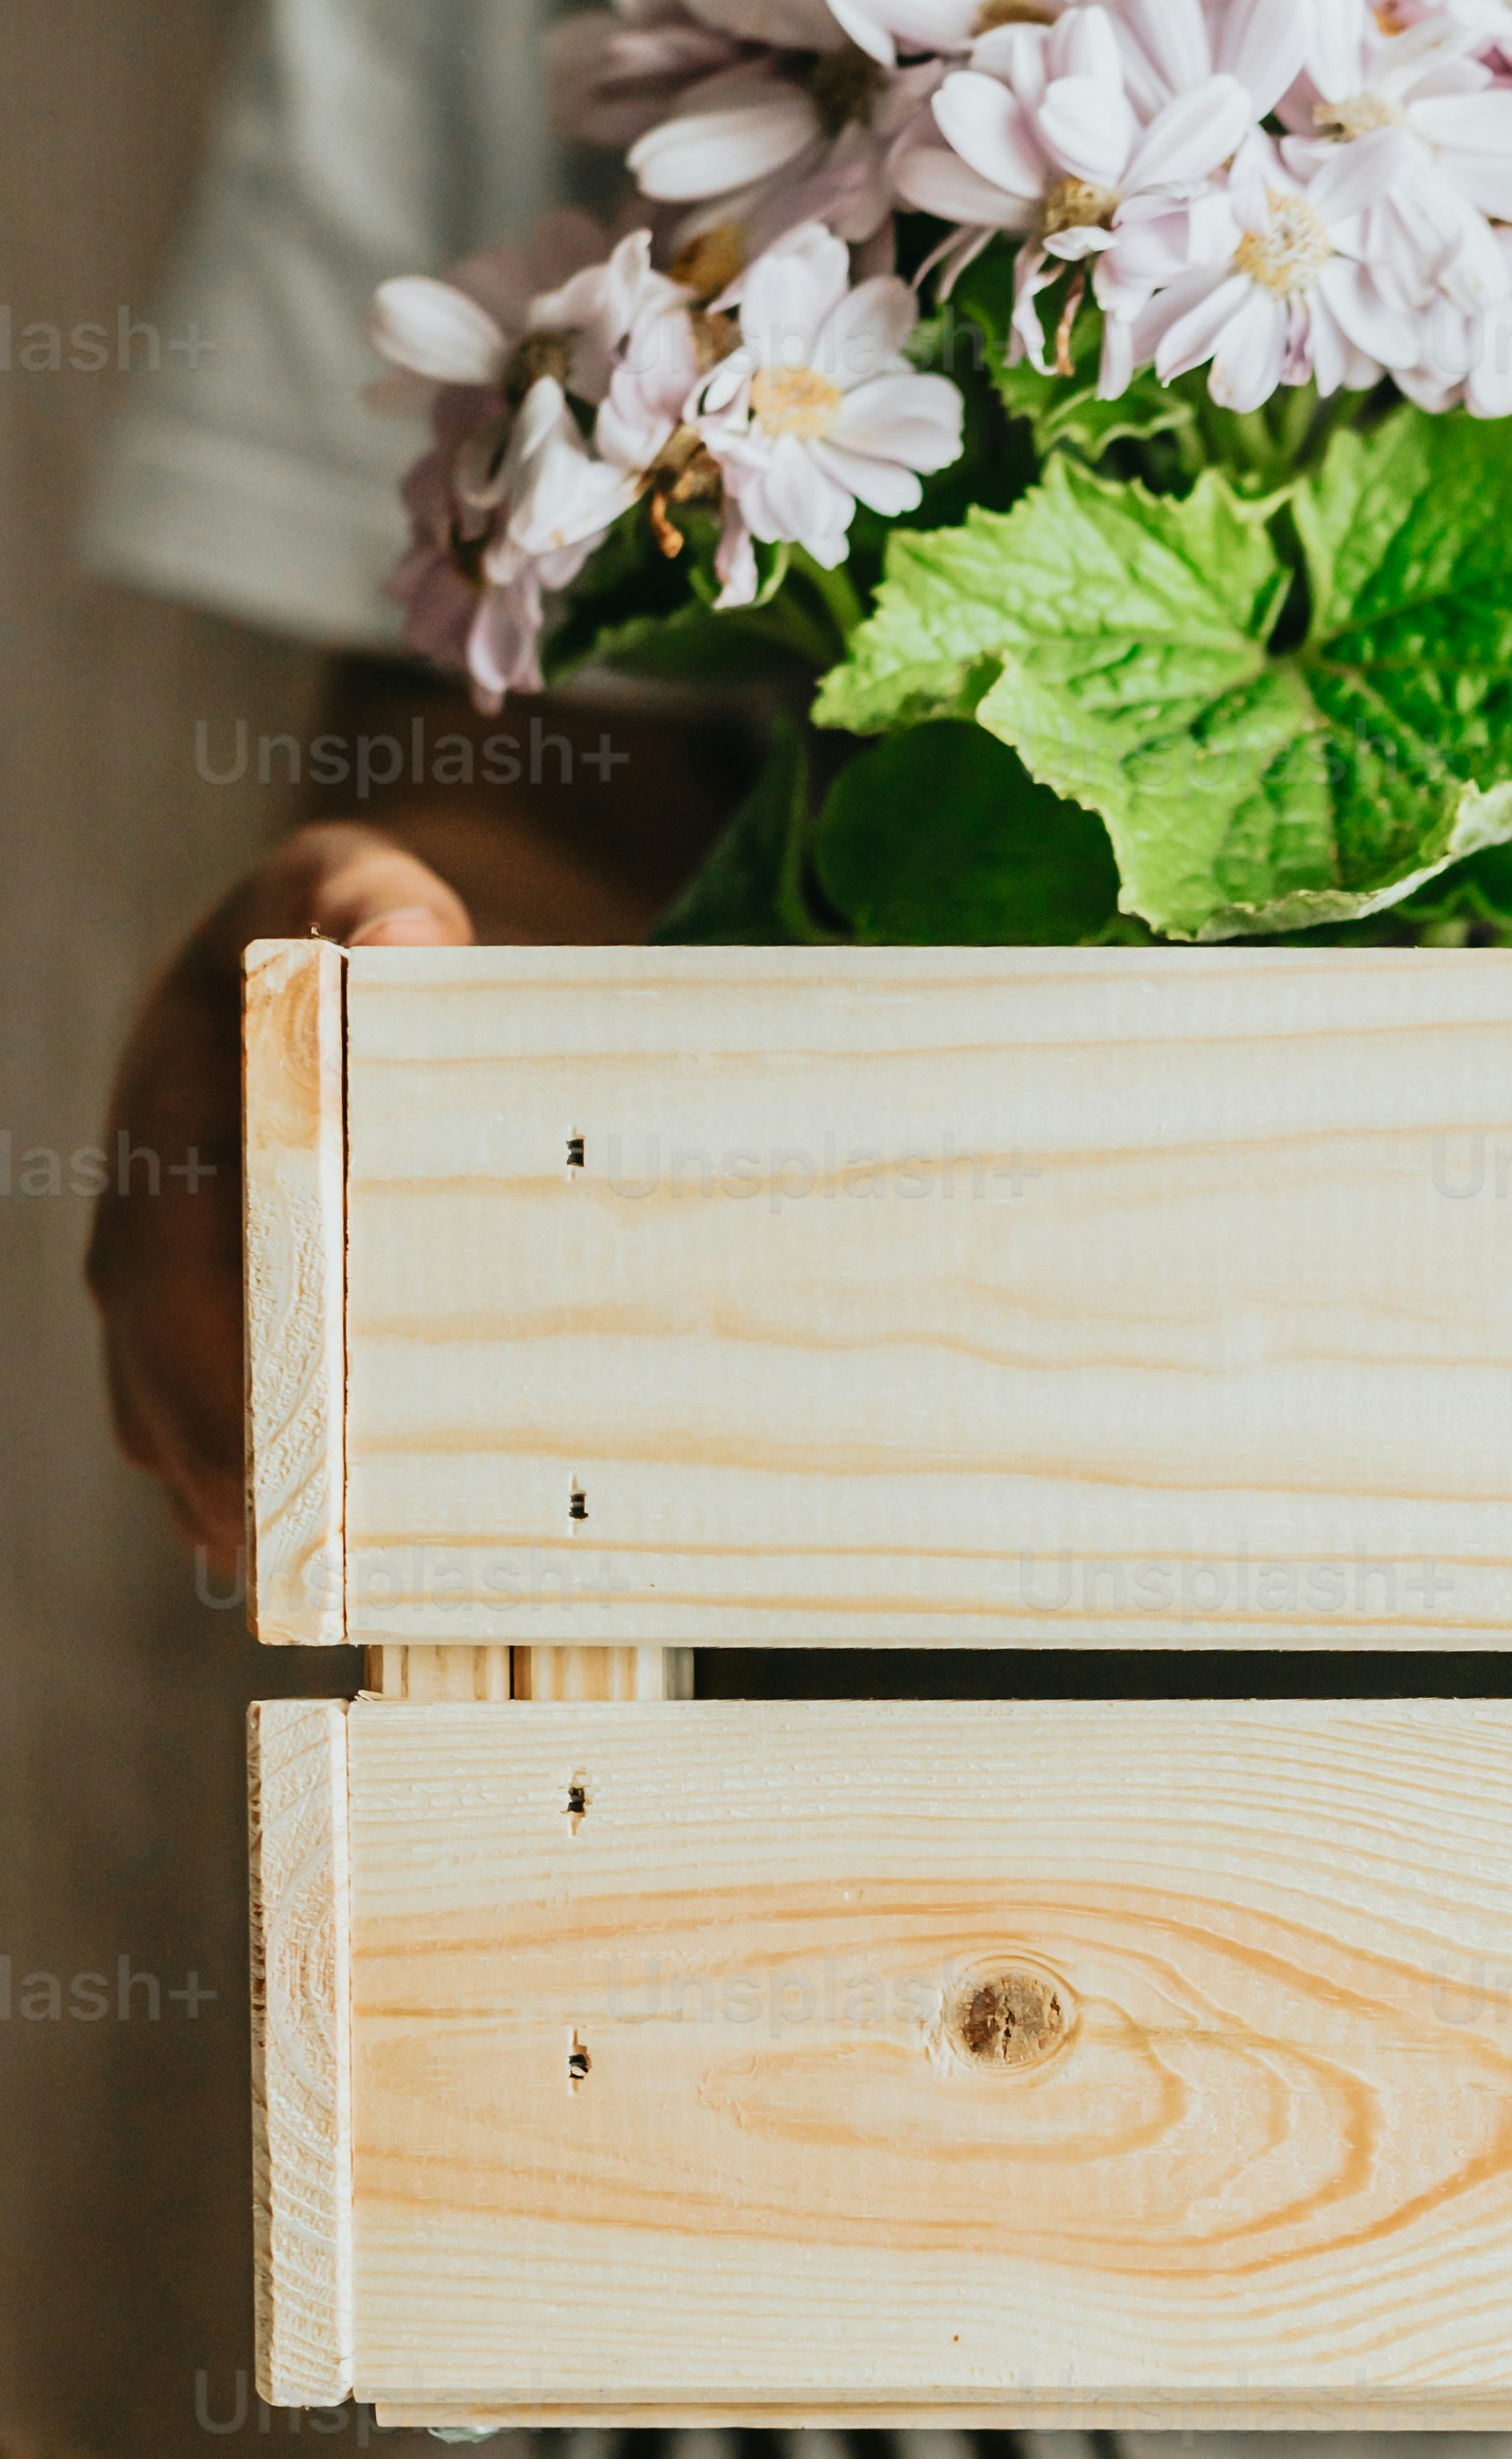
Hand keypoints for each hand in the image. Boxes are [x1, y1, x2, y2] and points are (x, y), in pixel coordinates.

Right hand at [85, 822, 475, 1591]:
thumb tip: (411, 937)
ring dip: (202, 1478)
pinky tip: (268, 1545)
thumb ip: (380, 904)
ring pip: (157, 1377)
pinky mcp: (209, 1276)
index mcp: (180, 1088)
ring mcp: (171, 1231)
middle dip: (203, 1447)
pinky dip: (221, 1464)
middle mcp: (156, 1172)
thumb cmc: (364, 917)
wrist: (342, 933)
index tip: (264, 1431)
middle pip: (155, 1336)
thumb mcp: (367, 882)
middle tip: (267, 1553)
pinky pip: (190, 1385)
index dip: (207, 1346)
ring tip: (267, 1576)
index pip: (175, 1239)